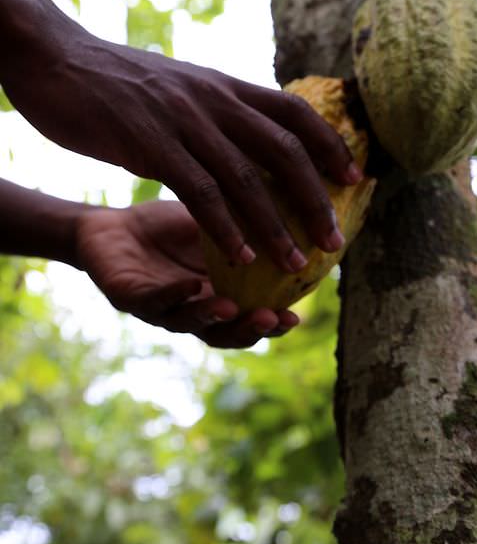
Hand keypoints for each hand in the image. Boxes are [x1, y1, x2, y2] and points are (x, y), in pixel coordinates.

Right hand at [2, 11, 361, 271]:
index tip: (356, 177)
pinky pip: (199, 191)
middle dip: (316, 198)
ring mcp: (184, 120)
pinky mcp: (150, 143)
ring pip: (246, 178)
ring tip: (296, 262)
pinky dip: (225, 227)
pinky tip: (240, 256)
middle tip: (335, 240)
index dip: (331, 145)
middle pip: (283, 150)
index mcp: (223, 85)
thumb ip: (215, 108)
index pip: (294, 113)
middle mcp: (214, 99)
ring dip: (276, 226)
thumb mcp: (179, 86)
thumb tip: (246, 131)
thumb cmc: (116, 80)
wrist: (56, 58)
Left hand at [75, 200, 298, 347]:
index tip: (297, 315)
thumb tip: (295, 211)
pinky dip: (175, 296)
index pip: (250, 317)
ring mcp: (161, 308)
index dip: (273, 323)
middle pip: (225, 332)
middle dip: (250, 330)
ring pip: (190, 323)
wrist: (111, 225)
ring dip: (214, 317)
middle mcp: (193, 310)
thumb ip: (247, 225)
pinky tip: (193, 286)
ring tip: (235, 308)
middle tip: (274, 320)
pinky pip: (154, 302)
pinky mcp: (130, 298)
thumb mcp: (214, 223)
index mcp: (219, 295)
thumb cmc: (166, 228)